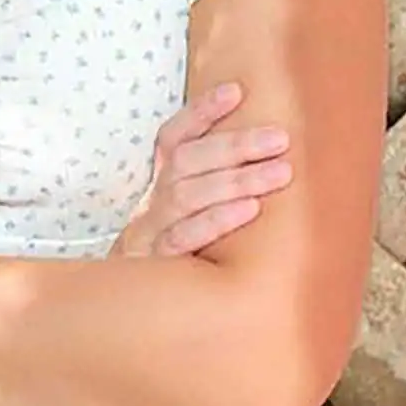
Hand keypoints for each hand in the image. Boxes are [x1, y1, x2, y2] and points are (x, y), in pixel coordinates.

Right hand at [110, 83, 290, 259]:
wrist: (126, 314)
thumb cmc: (174, 258)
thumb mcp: (184, 220)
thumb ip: (212, 188)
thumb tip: (266, 155)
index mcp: (159, 186)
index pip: (173, 138)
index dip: (201, 112)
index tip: (236, 91)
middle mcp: (152, 203)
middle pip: (186, 161)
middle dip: (235, 145)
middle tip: (280, 138)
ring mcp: (150, 233)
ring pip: (187, 195)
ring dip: (236, 180)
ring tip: (279, 172)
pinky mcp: (156, 265)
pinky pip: (184, 238)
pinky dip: (216, 220)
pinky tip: (249, 211)